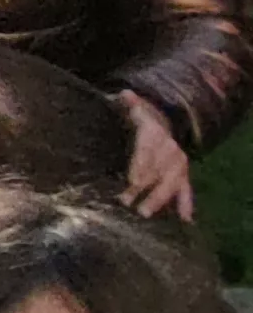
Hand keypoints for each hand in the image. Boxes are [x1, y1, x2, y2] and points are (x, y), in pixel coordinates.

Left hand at [125, 94, 195, 217]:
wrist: (166, 123)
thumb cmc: (142, 120)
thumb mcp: (136, 110)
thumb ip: (131, 105)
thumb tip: (125, 93)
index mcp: (155, 134)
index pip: (147, 152)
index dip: (140, 167)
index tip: (131, 181)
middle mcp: (170, 150)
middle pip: (156, 171)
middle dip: (143, 188)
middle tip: (128, 202)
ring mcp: (178, 164)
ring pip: (170, 184)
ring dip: (158, 199)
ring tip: (145, 213)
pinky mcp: (183, 175)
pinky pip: (186, 190)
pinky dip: (186, 204)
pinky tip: (185, 219)